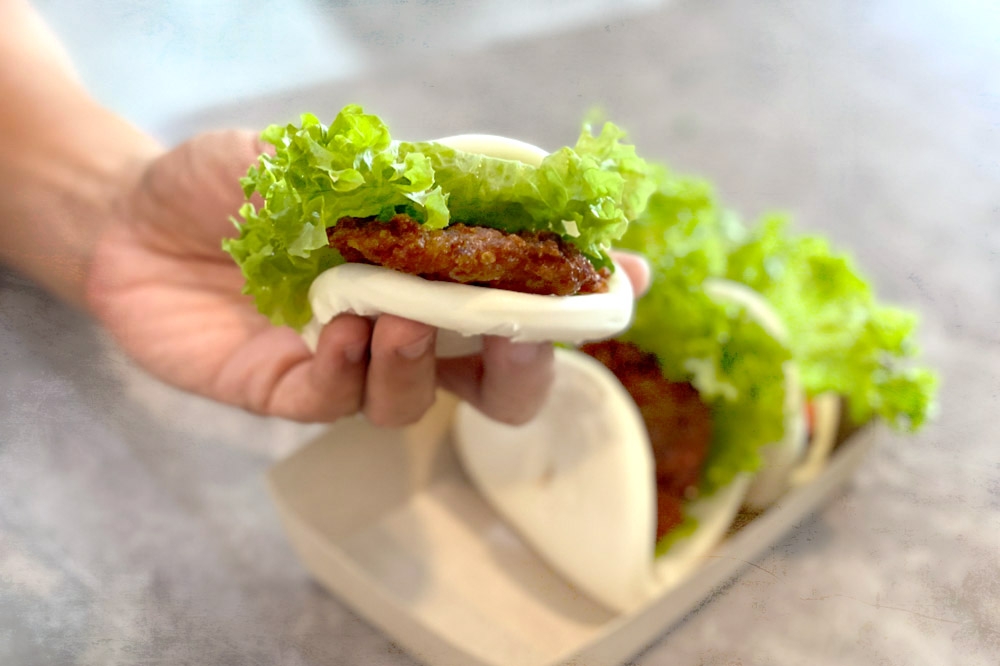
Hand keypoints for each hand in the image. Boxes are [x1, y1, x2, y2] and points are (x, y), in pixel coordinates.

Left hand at [86, 130, 649, 425]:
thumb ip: (389, 178)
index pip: (522, 290)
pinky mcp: (292, 392)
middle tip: (517, 331)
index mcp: (430, 266)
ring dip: (425, 364)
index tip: (624, 277)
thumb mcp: (312, 157)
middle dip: (525, 364)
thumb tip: (472, 189)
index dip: (578, 295)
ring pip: (422, 400)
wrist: (133, 216)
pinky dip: (349, 372)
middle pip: (497, 377)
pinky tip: (332, 333)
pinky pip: (339, 403)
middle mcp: (406, 323)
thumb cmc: (233, 179)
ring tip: (397, 317)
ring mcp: (352, 363)